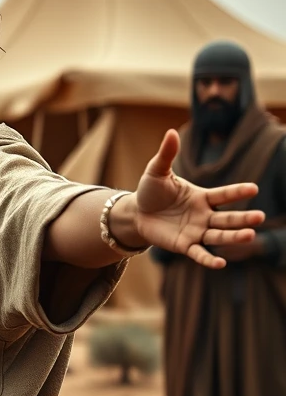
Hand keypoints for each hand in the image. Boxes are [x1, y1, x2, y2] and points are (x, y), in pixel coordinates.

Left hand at [127, 129, 264, 268]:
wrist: (135, 213)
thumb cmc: (151, 191)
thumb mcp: (157, 171)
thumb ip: (167, 154)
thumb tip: (171, 132)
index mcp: (203, 197)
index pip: (224, 194)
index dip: (238, 191)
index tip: (253, 188)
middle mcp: (205, 215)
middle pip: (228, 217)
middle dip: (244, 218)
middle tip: (260, 217)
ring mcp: (197, 231)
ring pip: (219, 235)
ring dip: (234, 236)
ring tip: (249, 235)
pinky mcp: (185, 246)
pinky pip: (200, 253)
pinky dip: (209, 259)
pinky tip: (221, 264)